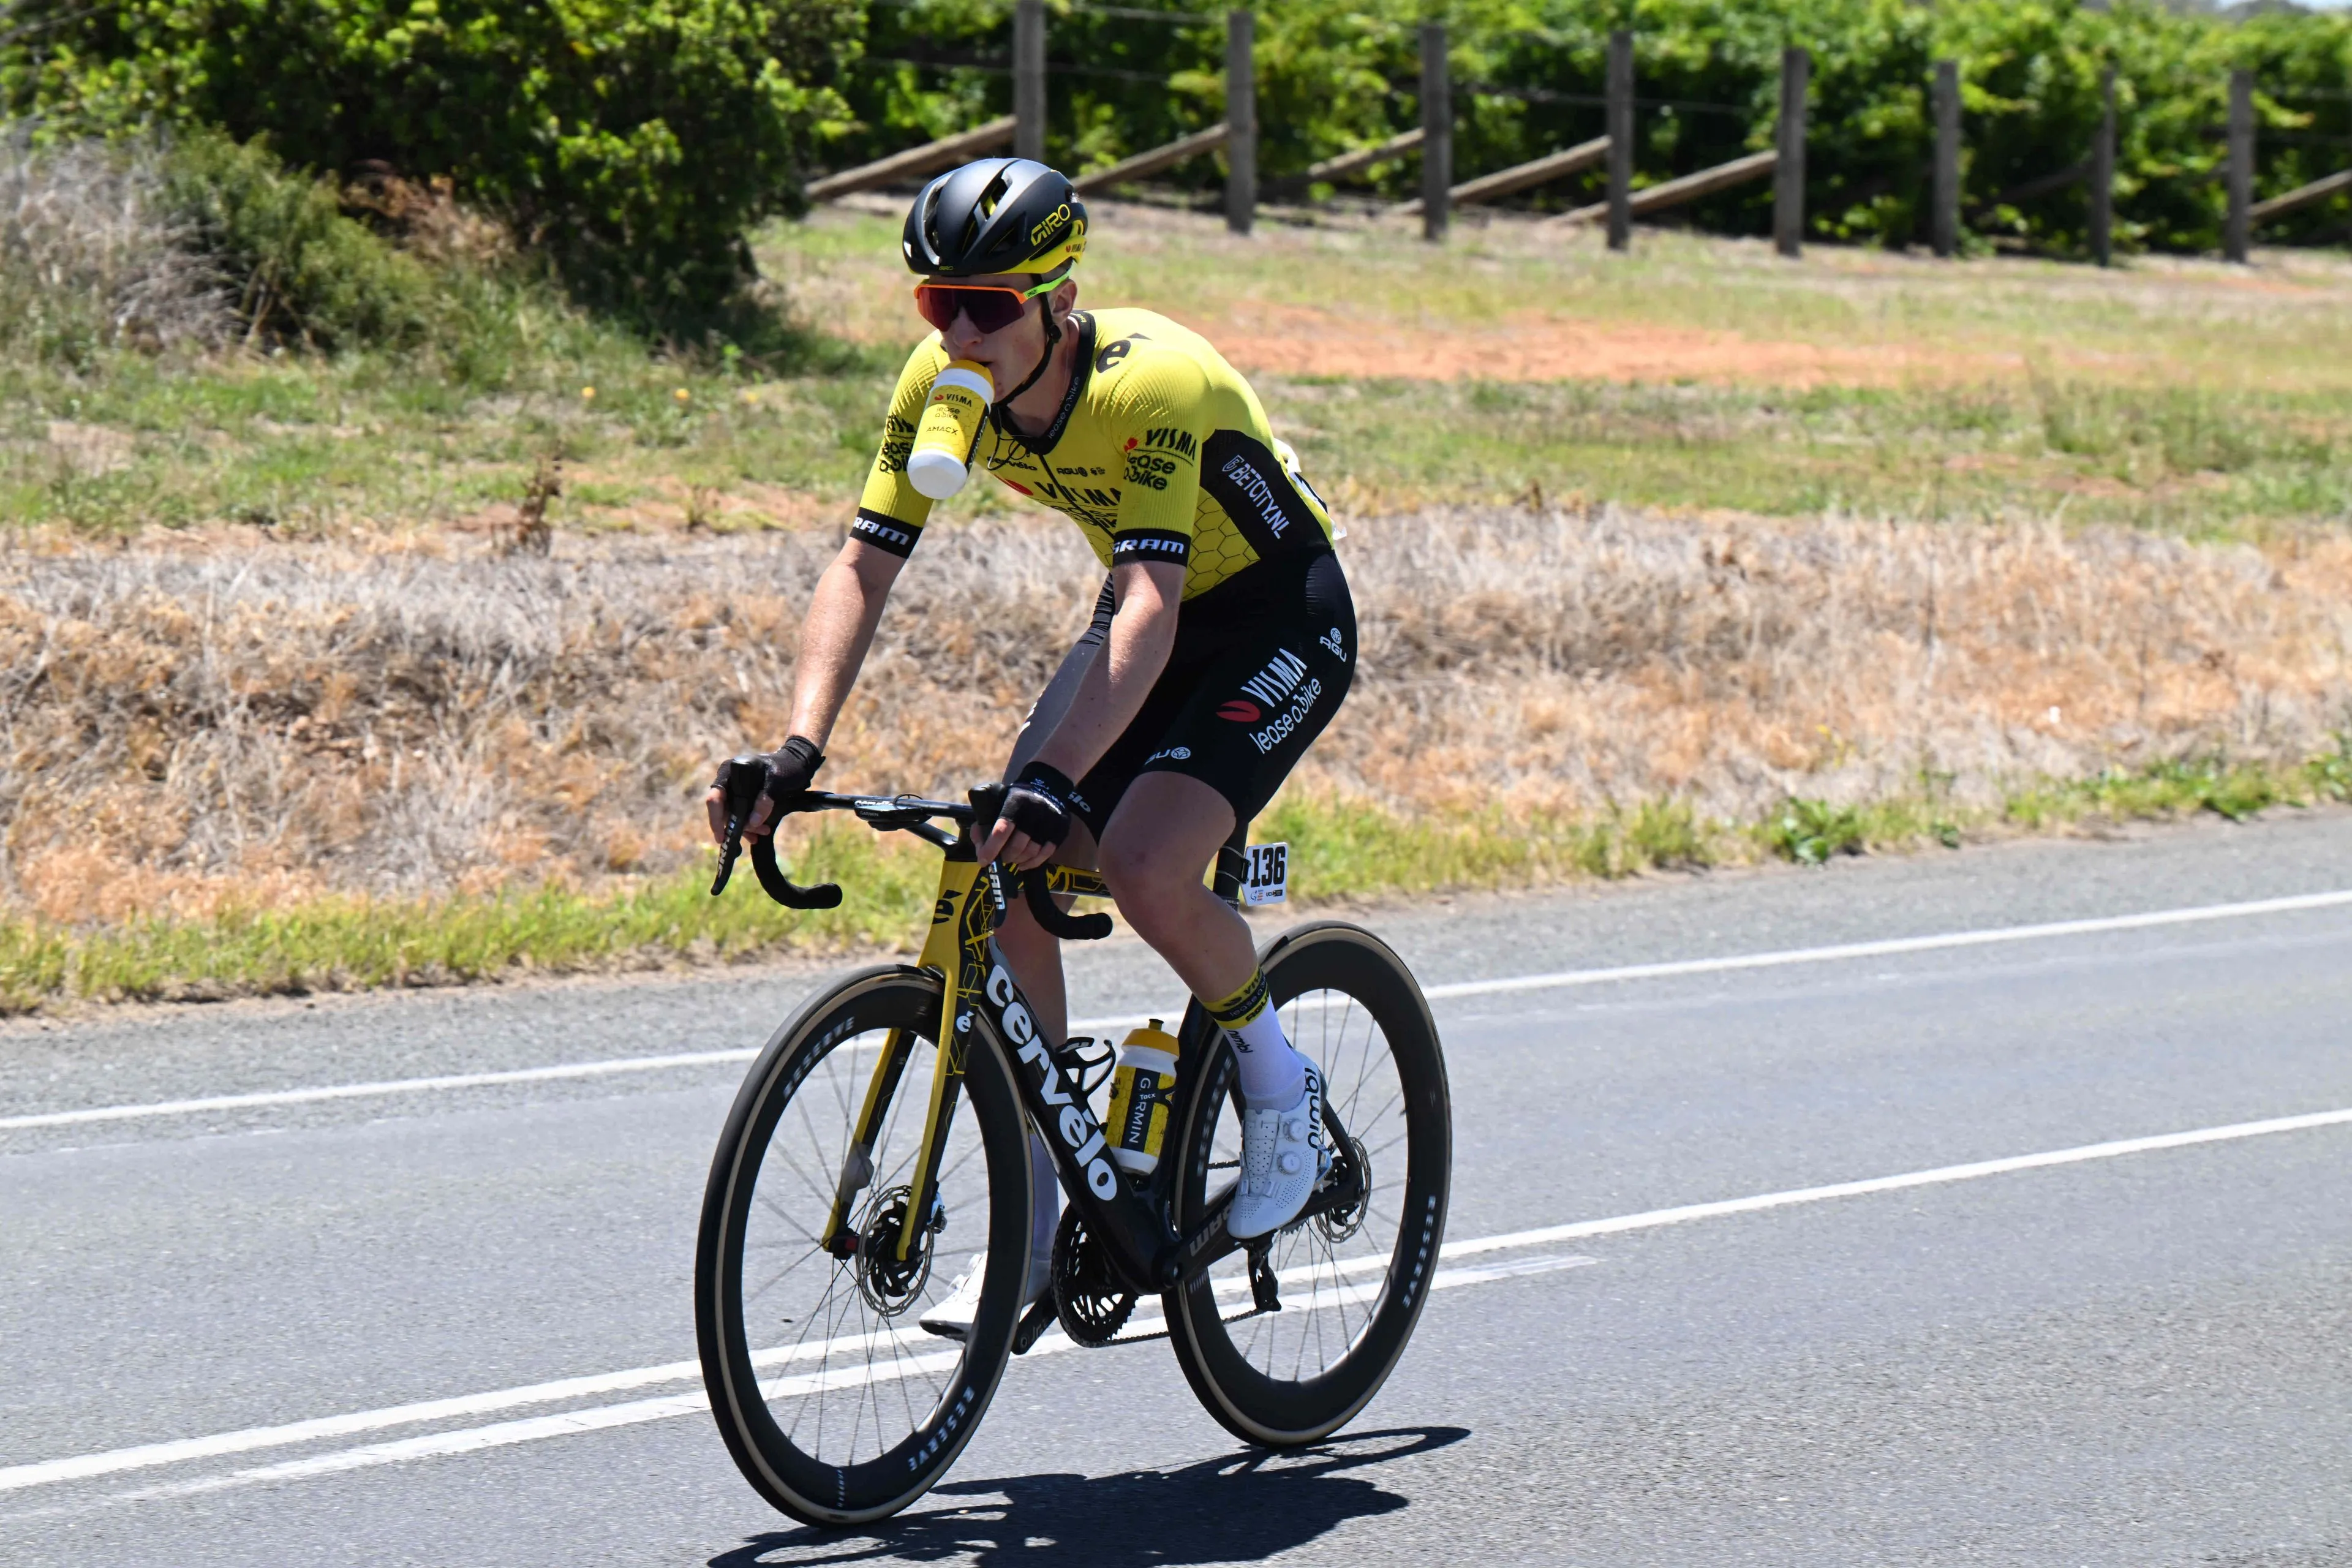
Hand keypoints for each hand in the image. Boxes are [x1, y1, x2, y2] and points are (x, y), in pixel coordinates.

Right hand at [705, 736, 823, 844]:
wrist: (796, 765)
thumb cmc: (785, 767)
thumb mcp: (777, 781)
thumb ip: (765, 799)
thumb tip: (753, 822)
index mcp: (730, 772)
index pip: (715, 798)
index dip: (716, 818)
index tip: (721, 837)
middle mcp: (729, 781)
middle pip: (724, 809)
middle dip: (736, 825)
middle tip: (754, 835)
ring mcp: (736, 790)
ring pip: (734, 815)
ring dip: (747, 827)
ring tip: (763, 833)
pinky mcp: (745, 798)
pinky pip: (743, 815)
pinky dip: (750, 826)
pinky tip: (759, 833)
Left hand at [977, 762, 1074, 871]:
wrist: (1048, 786)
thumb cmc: (1016, 798)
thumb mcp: (997, 801)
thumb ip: (984, 823)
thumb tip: (981, 849)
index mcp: (1016, 801)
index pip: (1002, 829)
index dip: (991, 848)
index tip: (984, 861)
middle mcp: (1035, 810)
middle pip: (1017, 845)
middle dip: (1005, 856)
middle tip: (1000, 859)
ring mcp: (1051, 820)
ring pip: (1031, 852)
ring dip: (1018, 860)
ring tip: (1012, 859)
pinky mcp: (1061, 829)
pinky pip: (1046, 854)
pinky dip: (1033, 863)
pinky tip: (1023, 864)